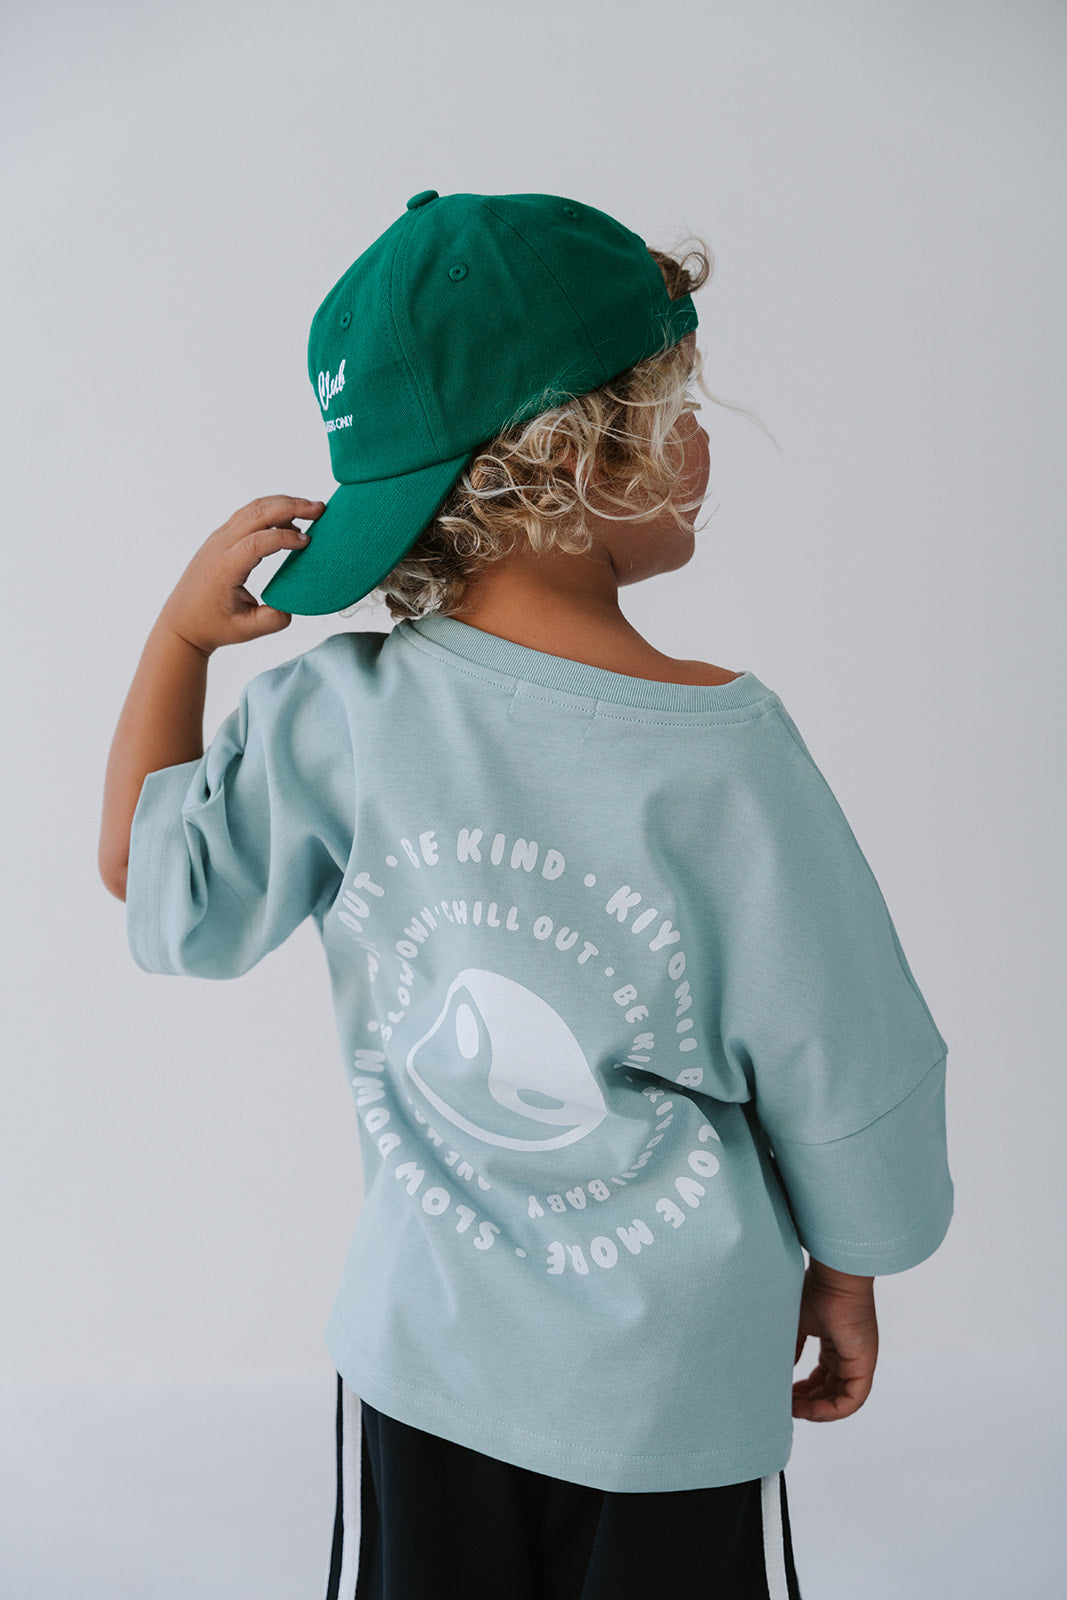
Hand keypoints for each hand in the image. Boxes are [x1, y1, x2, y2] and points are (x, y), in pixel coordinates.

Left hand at [156, 495, 324, 656]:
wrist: (182, 622)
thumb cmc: (212, 625)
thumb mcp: (245, 630)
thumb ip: (272, 620)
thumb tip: (291, 606)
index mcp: (225, 567)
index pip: (257, 541)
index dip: (285, 538)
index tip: (307, 542)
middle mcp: (220, 546)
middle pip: (257, 514)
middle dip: (291, 506)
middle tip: (319, 509)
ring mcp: (219, 538)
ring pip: (253, 508)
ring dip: (283, 503)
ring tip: (310, 509)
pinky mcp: (222, 537)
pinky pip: (248, 514)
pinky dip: (271, 510)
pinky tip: (291, 520)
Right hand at [792, 1258, 877, 1421]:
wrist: (833, 1277)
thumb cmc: (815, 1291)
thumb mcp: (797, 1325)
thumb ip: (791, 1349)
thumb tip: (781, 1371)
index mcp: (834, 1345)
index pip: (822, 1377)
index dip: (804, 1391)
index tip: (784, 1394)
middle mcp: (848, 1356)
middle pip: (829, 1391)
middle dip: (808, 1403)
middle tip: (786, 1406)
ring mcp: (858, 1362)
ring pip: (841, 1400)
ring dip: (818, 1410)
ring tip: (795, 1410)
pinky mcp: (864, 1366)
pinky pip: (853, 1400)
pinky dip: (832, 1410)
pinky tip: (811, 1410)